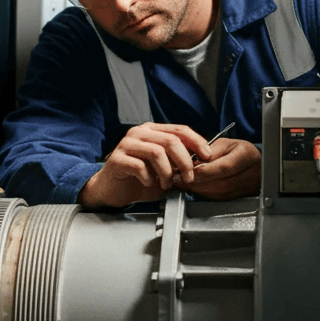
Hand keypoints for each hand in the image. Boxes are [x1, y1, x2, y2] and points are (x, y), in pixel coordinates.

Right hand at [78, 123, 212, 208]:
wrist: (113, 190)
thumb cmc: (140, 179)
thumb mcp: (165, 168)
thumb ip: (179, 161)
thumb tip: (201, 161)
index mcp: (153, 130)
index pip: (180, 130)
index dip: (197, 142)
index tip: (207, 156)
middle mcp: (139, 133)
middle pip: (171, 141)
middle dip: (185, 162)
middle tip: (188, 178)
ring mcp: (126, 144)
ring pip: (157, 152)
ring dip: (167, 172)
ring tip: (166, 184)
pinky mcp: (116, 159)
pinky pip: (139, 166)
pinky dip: (149, 178)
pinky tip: (148, 183)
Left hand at [177, 138, 260, 199]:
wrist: (253, 161)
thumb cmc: (237, 150)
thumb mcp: (223, 144)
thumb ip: (207, 154)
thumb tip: (190, 166)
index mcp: (247, 155)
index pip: (223, 168)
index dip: (203, 172)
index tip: (187, 173)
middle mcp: (251, 173)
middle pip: (221, 184)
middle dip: (197, 183)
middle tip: (180, 180)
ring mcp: (249, 187)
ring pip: (220, 194)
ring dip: (200, 190)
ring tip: (185, 184)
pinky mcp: (243, 197)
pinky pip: (221, 198)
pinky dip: (206, 194)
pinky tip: (197, 188)